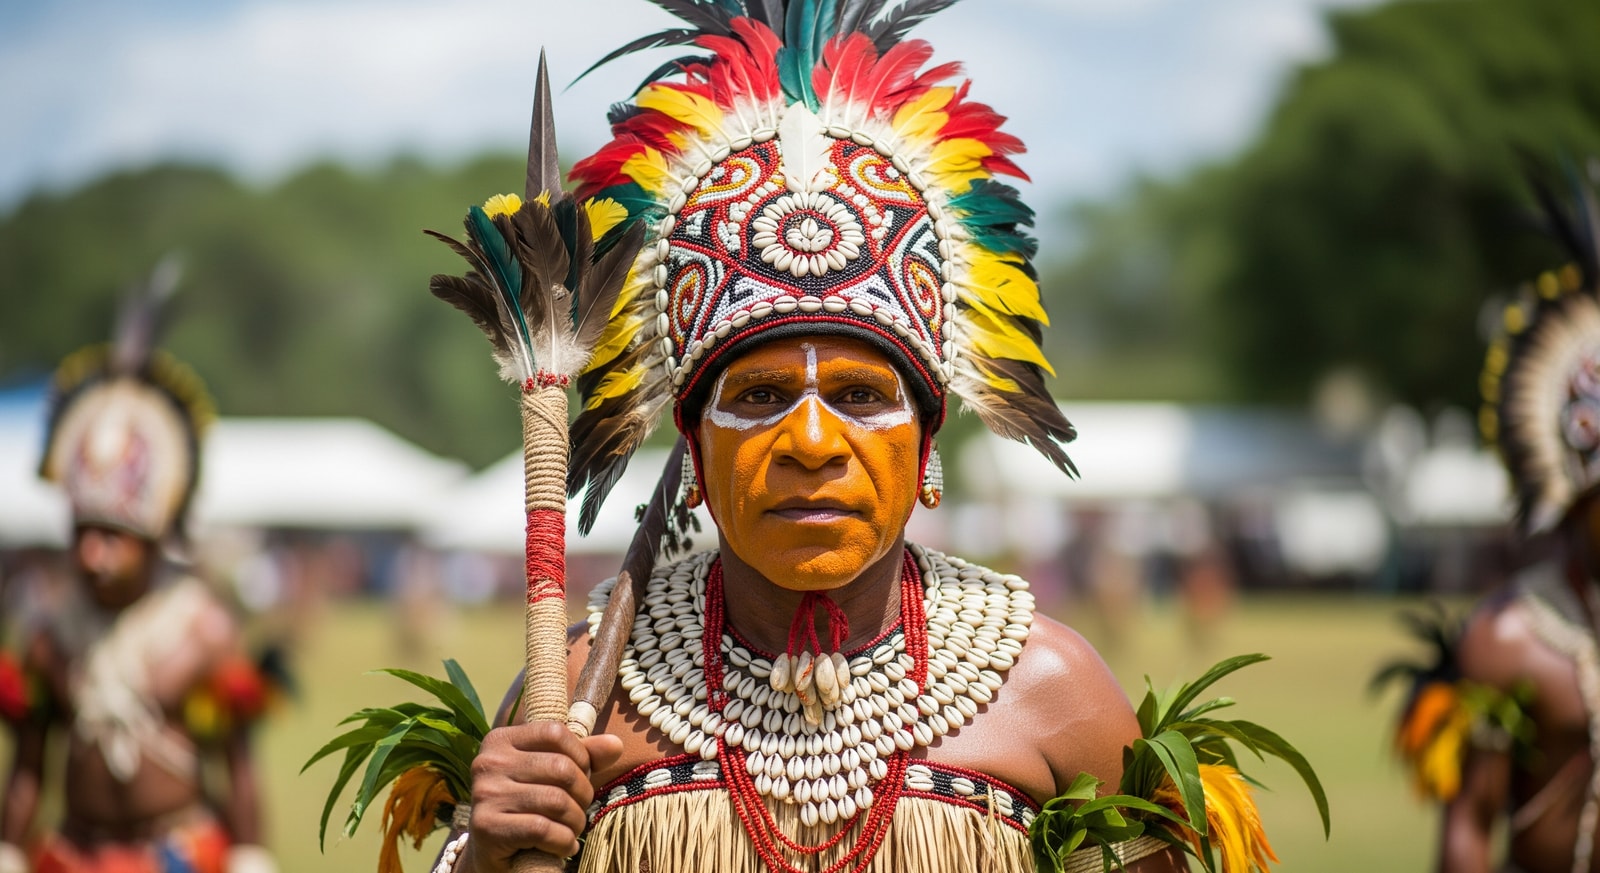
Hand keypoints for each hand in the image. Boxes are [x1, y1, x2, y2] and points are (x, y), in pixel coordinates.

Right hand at [461, 721, 623, 872]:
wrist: (490, 851)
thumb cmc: (527, 806)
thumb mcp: (552, 775)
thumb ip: (583, 756)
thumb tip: (616, 744)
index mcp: (500, 740)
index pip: (555, 733)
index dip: (580, 755)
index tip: (582, 776)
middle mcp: (487, 762)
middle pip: (560, 768)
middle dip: (582, 794)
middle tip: (580, 809)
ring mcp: (484, 794)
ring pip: (555, 801)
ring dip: (575, 821)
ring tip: (573, 829)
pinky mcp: (486, 827)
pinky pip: (543, 829)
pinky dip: (563, 841)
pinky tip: (564, 846)